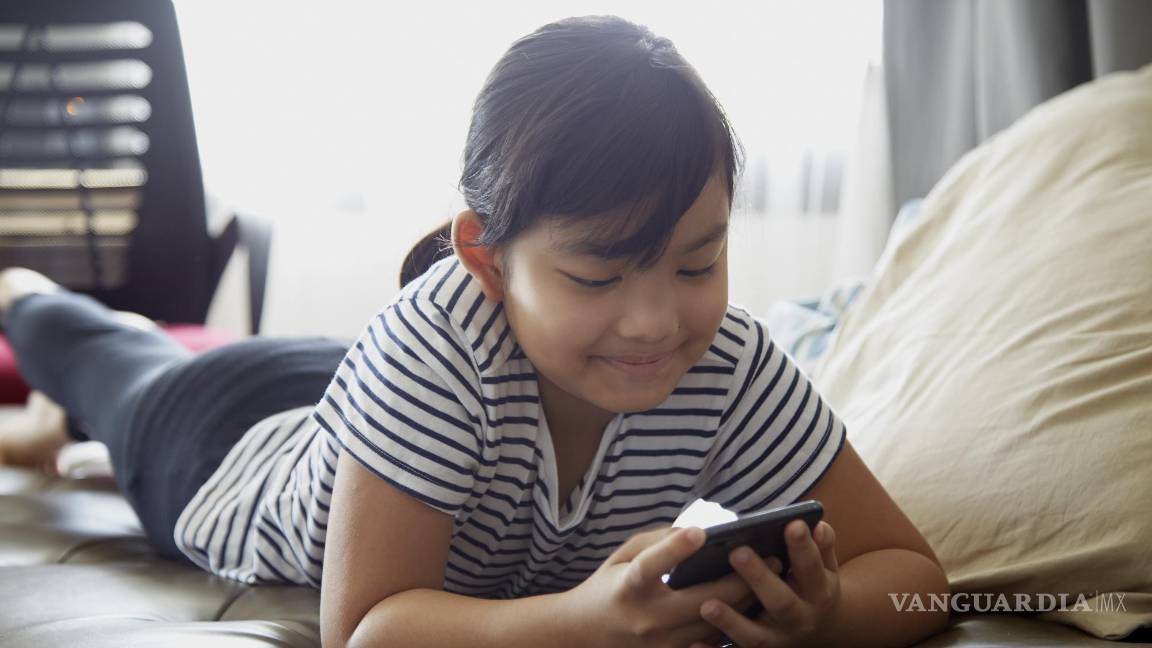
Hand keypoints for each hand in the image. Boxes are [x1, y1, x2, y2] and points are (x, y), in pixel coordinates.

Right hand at [559, 525, 757, 647]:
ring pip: (716, 627)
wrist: (584, 635)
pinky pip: (711, 645)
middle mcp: (647, 619)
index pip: (651, 566)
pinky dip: (734, 627)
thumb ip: (656, 541)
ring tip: (775, 581)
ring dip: (747, 604)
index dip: (674, 549)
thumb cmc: (607, 587)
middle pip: (703, 601)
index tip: (700, 532)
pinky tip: (755, 610)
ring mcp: (662, 645)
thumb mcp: (621, 556)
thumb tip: (695, 532)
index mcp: (629, 587)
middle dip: (742, 580)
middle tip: (774, 559)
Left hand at [691, 520, 840, 647]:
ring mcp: (777, 640)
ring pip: (754, 635)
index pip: (810, 568)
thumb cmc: (814, 586)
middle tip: (737, 552)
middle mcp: (799, 619)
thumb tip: (816, 524)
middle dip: (759, 578)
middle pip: (780, 601)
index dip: (803, 547)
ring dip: (731, 622)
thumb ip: (821, 547)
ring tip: (707, 606)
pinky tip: (694, 643)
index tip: (792, 524)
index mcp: (818, 592)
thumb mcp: (825, 568)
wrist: (822, 630)